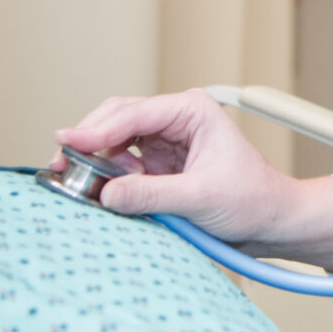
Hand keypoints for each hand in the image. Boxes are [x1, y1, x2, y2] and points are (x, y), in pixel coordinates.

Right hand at [53, 89, 293, 246]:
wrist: (271, 220)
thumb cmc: (252, 199)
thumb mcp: (200, 198)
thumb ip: (152, 195)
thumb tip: (106, 193)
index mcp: (192, 110)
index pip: (134, 113)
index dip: (97, 128)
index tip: (67, 143)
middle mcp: (176, 119)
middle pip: (116, 118)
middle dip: (89, 140)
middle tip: (61, 166)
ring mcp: (164, 141)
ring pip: (113, 140)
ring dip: (96, 160)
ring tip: (86, 184)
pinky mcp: (157, 164)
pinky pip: (120, 163)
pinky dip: (107, 175)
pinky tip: (106, 192)